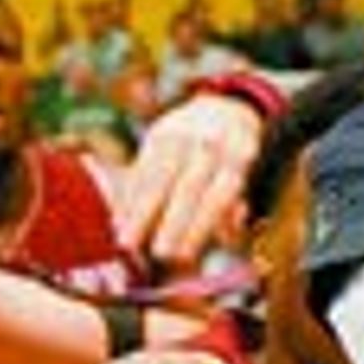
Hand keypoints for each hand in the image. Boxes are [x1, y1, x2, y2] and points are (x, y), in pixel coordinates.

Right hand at [113, 89, 260, 269]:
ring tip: (128, 242)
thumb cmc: (230, 160)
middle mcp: (211, 142)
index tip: (183, 255)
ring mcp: (183, 134)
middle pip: (189, 187)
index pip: (218, 196)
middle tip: (159, 253)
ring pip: (158, 177)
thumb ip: (234, 211)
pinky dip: (130, 197)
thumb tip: (227, 238)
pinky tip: (120, 221)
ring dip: (141, 213)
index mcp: (238, 156)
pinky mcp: (158, 133)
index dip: (199, 227)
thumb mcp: (242, 180)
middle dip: (173, 223)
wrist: (220, 108)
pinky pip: (141, 168)